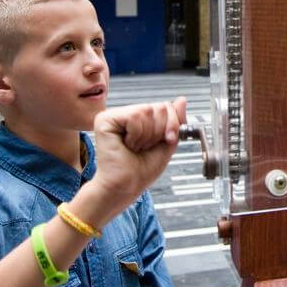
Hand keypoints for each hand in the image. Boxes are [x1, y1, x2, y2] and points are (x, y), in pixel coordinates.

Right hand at [87, 98, 184, 214]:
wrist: (126, 186)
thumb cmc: (142, 170)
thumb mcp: (168, 143)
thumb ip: (176, 121)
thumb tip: (181, 100)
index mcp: (141, 119)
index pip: (166, 106)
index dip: (172, 124)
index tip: (167, 139)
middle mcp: (127, 114)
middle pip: (159, 107)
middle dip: (159, 132)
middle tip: (144, 147)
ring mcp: (115, 115)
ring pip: (147, 111)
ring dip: (146, 136)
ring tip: (134, 147)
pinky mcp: (104, 119)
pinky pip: (134, 116)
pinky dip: (136, 135)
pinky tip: (126, 144)